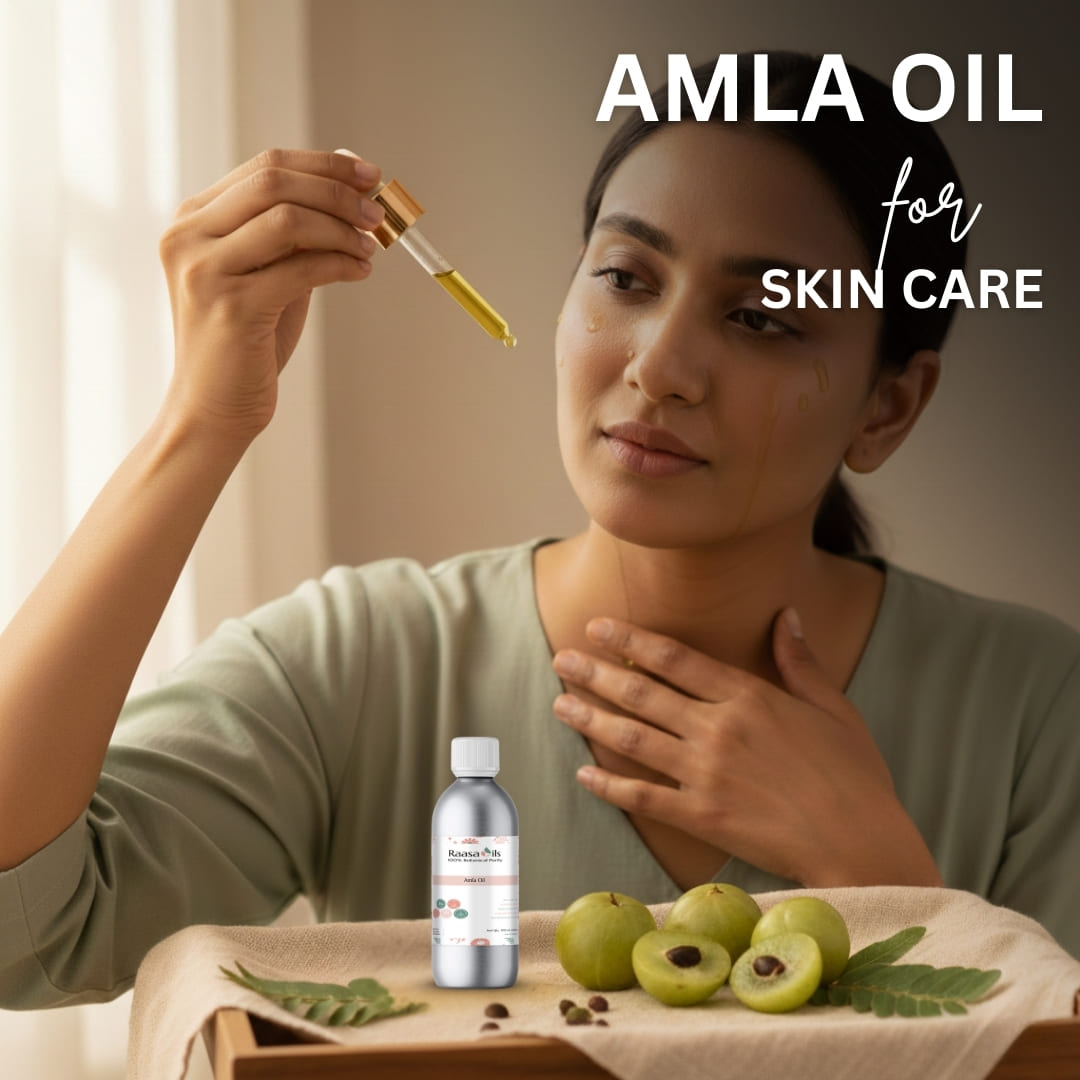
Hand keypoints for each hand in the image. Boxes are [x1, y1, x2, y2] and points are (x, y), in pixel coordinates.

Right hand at [158, 148, 384, 442]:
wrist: (214, 406)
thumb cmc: (247, 340)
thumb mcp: (270, 273)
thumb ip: (299, 232)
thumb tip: (353, 187)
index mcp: (194, 218)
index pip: (265, 166)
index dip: (325, 166)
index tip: (371, 176)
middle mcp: (188, 236)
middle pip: (273, 182)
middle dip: (336, 192)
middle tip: (377, 214)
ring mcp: (204, 270)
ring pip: (287, 219)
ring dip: (341, 229)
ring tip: (370, 247)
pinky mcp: (230, 307)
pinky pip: (299, 269)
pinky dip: (339, 265)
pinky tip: (359, 272)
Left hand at [551, 610, 942, 886]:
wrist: (860, 842)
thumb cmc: (854, 774)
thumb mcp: (834, 707)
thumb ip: (800, 661)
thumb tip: (786, 614)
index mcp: (748, 696)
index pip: (674, 658)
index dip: (631, 639)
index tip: (598, 627)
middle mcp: (718, 728)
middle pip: (642, 692)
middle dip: (596, 672)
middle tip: (562, 657)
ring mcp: (705, 773)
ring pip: (633, 738)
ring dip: (591, 717)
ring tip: (559, 701)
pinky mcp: (702, 816)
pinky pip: (643, 797)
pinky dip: (609, 785)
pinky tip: (582, 772)